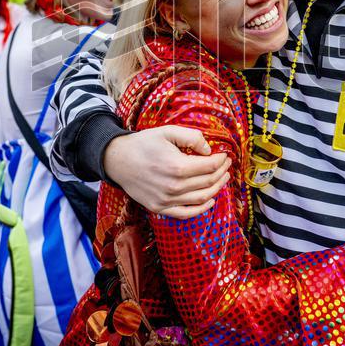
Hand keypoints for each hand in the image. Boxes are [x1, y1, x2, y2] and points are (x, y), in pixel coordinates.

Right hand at [103, 126, 230, 218]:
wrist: (118, 160)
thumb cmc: (143, 144)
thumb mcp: (168, 131)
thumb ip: (192, 137)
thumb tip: (209, 149)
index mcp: (177, 166)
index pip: (210, 166)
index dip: (221, 160)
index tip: (225, 155)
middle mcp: (174, 187)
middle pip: (208, 182)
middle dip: (222, 172)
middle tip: (226, 165)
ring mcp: (167, 200)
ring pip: (202, 198)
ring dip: (217, 188)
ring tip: (223, 178)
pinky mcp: (160, 208)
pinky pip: (186, 213)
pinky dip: (201, 209)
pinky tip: (210, 201)